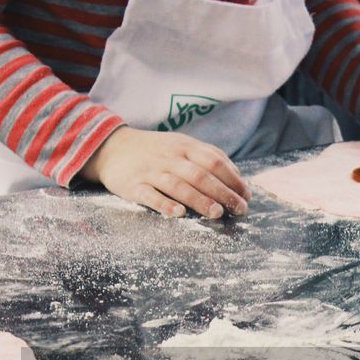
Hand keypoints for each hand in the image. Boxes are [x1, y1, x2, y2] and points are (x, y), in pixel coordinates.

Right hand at [78, 127, 249, 218]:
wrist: (112, 147)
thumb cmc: (156, 150)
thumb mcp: (182, 145)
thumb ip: (208, 157)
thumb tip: (237, 177)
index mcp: (185, 146)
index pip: (214, 161)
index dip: (233, 178)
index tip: (247, 196)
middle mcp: (170, 157)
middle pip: (200, 174)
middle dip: (223, 193)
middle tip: (239, 210)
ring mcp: (151, 171)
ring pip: (178, 185)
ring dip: (199, 200)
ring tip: (216, 213)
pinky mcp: (133, 185)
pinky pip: (150, 195)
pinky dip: (164, 204)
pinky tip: (178, 214)